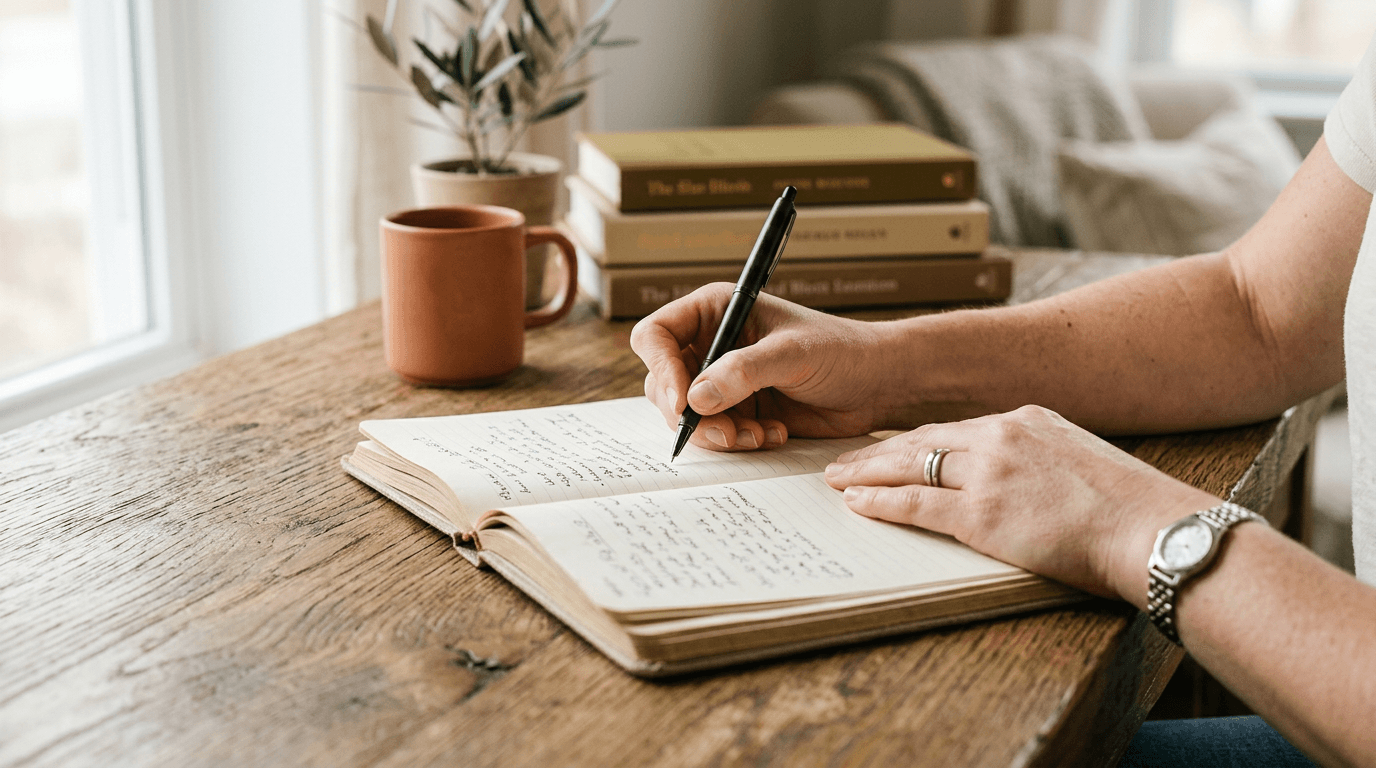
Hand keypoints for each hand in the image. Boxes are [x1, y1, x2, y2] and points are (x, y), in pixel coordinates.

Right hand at [630, 284, 896, 451]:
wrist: (877, 383)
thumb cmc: (842, 350)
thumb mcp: (792, 354)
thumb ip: (743, 372)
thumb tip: (695, 398)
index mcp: (716, 311)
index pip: (656, 335)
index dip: (661, 369)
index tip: (683, 403)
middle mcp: (711, 344)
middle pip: (663, 383)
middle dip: (691, 414)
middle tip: (727, 433)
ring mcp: (723, 380)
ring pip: (687, 415)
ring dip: (718, 433)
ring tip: (760, 435)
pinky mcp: (739, 410)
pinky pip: (716, 433)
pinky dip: (738, 440)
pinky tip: (773, 434)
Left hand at [823, 404, 1218, 600]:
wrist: (1152, 529)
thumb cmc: (1133, 510)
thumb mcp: (1084, 464)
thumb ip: (1046, 464)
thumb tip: (1029, 487)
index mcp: (1028, 420)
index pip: (956, 430)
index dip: (917, 441)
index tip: (891, 447)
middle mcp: (1002, 435)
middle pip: (923, 440)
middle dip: (878, 452)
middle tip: (845, 461)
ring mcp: (989, 472)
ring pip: (910, 466)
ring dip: (867, 474)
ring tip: (837, 480)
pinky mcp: (982, 512)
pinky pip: (916, 504)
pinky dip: (881, 503)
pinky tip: (857, 503)